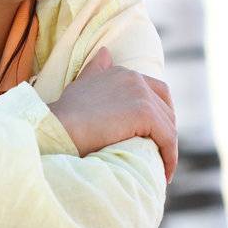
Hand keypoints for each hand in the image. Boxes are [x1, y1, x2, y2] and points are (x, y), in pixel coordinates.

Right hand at [48, 46, 177, 182]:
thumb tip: (105, 53)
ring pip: (168, 125)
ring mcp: (141, 94)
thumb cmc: (63, 116)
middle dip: (166, 133)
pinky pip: (168, 138)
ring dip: (169, 149)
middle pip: (166, 108)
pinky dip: (170, 157)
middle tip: (161, 156)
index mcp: (122, 73)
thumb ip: (96, 72)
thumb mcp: (80, 86)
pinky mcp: (145, 113)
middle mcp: (135, 78)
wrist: (57, 128)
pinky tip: (165, 174)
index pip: (155, 91)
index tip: (155, 137)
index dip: (159, 115)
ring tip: (162, 170)